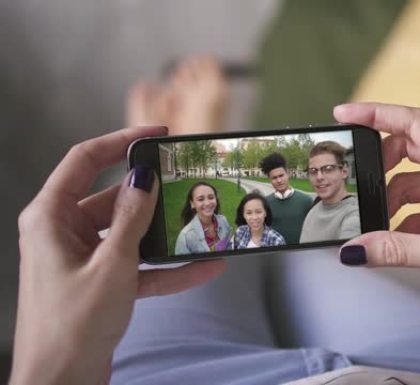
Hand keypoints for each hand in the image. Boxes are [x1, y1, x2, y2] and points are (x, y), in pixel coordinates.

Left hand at [10, 126, 225, 384]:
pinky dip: (166, 268)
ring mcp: (82, 257)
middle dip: (152, 194)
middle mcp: (62, 232)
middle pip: (112, 198)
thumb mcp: (112, 264)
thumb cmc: (73, 324)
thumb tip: (143, 177)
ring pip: (128, 233)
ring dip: (164, 235)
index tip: (156, 135)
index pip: (84, 160)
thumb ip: (131, 218)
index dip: (121, 141)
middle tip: (186, 182)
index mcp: (50, 217)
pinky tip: (203, 267)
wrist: (62, 381)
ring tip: (201, 225)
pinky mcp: (99, 281)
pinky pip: (137, 265)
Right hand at [335, 103, 419, 308]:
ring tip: (376, 227)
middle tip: (359, 186)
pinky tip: (398, 241)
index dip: (376, 115)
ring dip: (396, 204)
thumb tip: (356, 250)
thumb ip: (399, 250)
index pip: (416, 124)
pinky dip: (412, 221)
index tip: (345, 114)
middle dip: (383, 171)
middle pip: (414, 152)